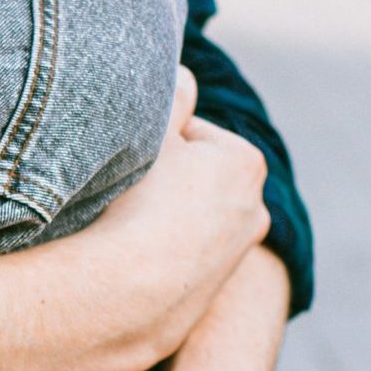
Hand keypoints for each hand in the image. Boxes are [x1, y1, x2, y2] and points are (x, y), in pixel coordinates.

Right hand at [85, 70, 270, 370]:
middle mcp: (253, 211)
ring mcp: (232, 259)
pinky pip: (172, 260)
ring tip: (117, 226)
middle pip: (190, 178)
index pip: (186, 133)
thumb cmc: (139, 202)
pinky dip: (152, 256)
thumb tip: (185, 73)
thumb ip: (172, 91)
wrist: (125, 295)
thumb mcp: (152, 127)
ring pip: (181, 220)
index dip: (148, 141)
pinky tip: (124, 260)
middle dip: (158, 181)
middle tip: (118, 192)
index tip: (124, 159)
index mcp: (246, 163)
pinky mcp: (204, 298)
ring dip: (153, 218)